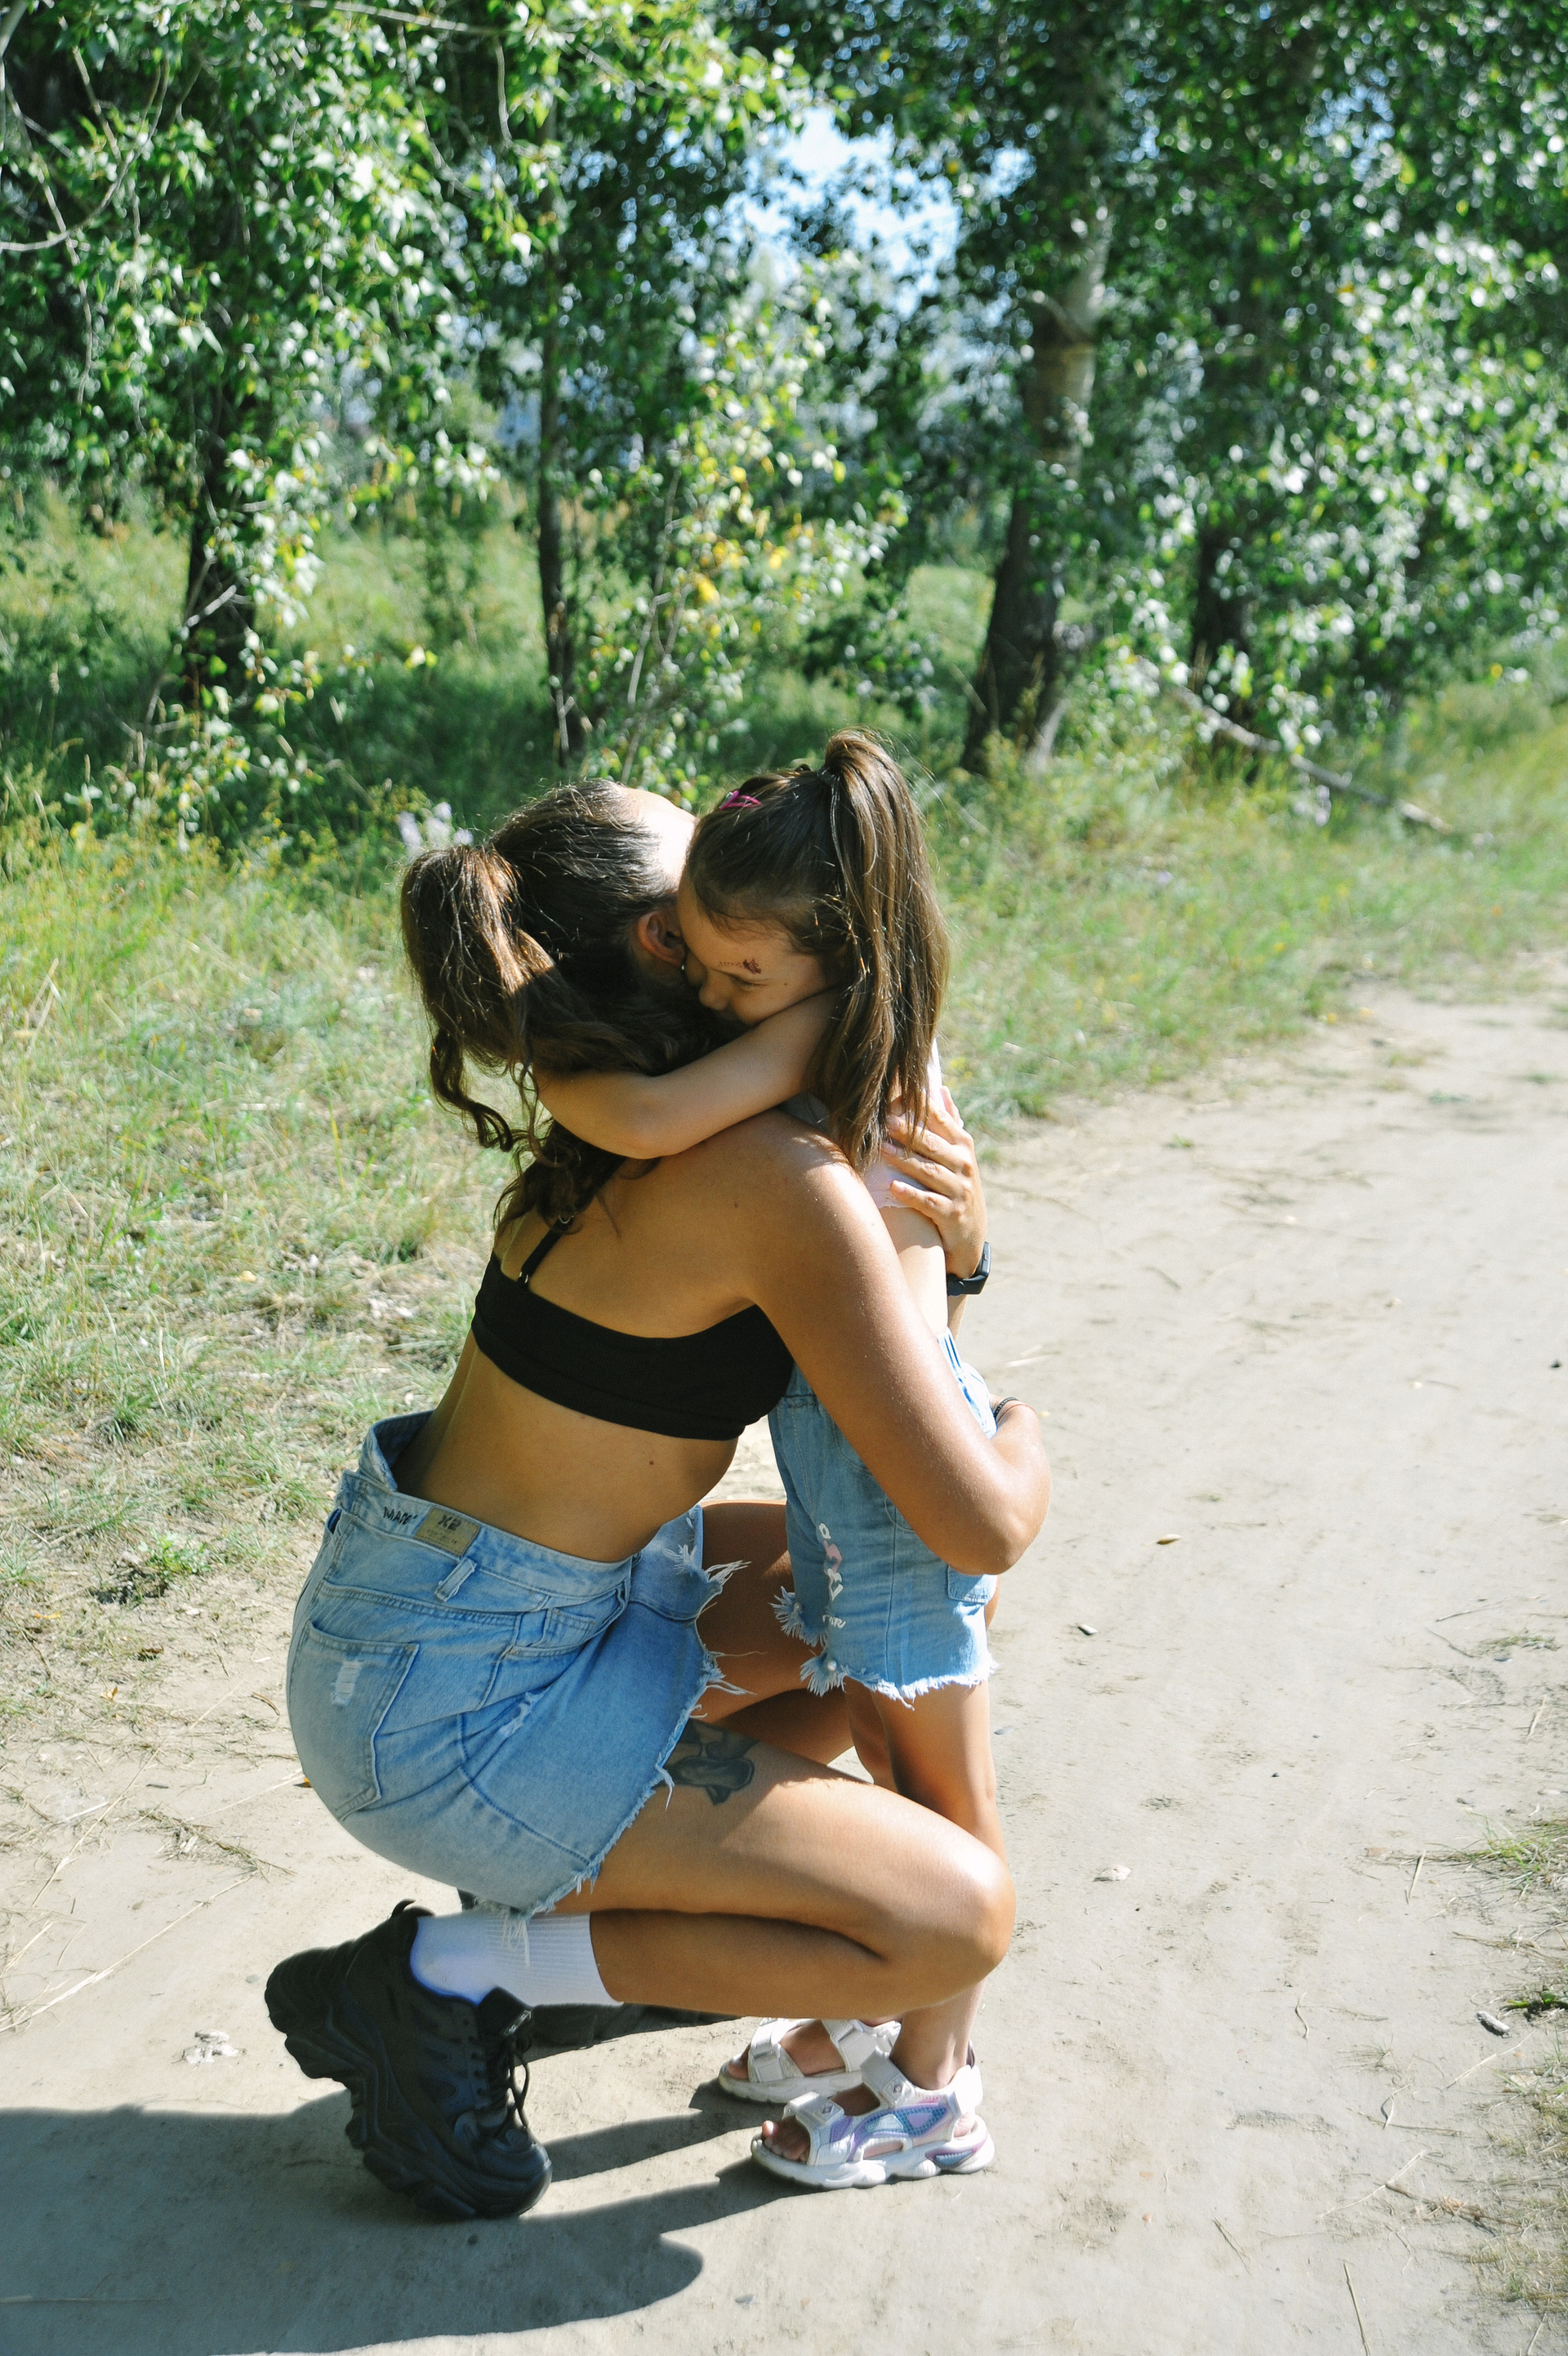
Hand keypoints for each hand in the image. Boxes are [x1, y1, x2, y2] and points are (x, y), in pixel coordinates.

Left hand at [880, 1085, 986, 1275]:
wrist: (970, 1232)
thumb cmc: (958, 1185)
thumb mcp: (959, 1153)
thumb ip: (949, 1122)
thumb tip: (940, 1088)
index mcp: (963, 1145)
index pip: (941, 1121)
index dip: (920, 1108)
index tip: (895, 1097)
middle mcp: (964, 1165)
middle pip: (932, 1145)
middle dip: (908, 1132)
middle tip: (883, 1120)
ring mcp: (960, 1191)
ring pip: (929, 1172)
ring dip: (904, 1160)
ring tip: (881, 1149)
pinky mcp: (952, 1215)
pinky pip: (929, 1202)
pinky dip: (911, 1195)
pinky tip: (893, 1187)